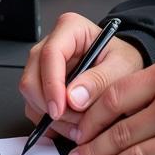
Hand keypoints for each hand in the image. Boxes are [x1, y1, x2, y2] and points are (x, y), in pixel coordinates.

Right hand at [19, 12, 143, 133]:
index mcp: (70, 29)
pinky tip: (72, 126)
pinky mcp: (41, 86)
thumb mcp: (122, 66)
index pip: (50, 54)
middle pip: (32, 77)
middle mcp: (51, 45)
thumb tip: (72, 98)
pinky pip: (34, 108)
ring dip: (52, 118)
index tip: (60, 109)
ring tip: (80, 126)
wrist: (123, 69)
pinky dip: (50, 124)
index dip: (51, 84)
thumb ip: (100, 80)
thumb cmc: (122, 60)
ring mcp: (43, 66)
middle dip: (50, 105)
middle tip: (76, 122)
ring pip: (31, 95)